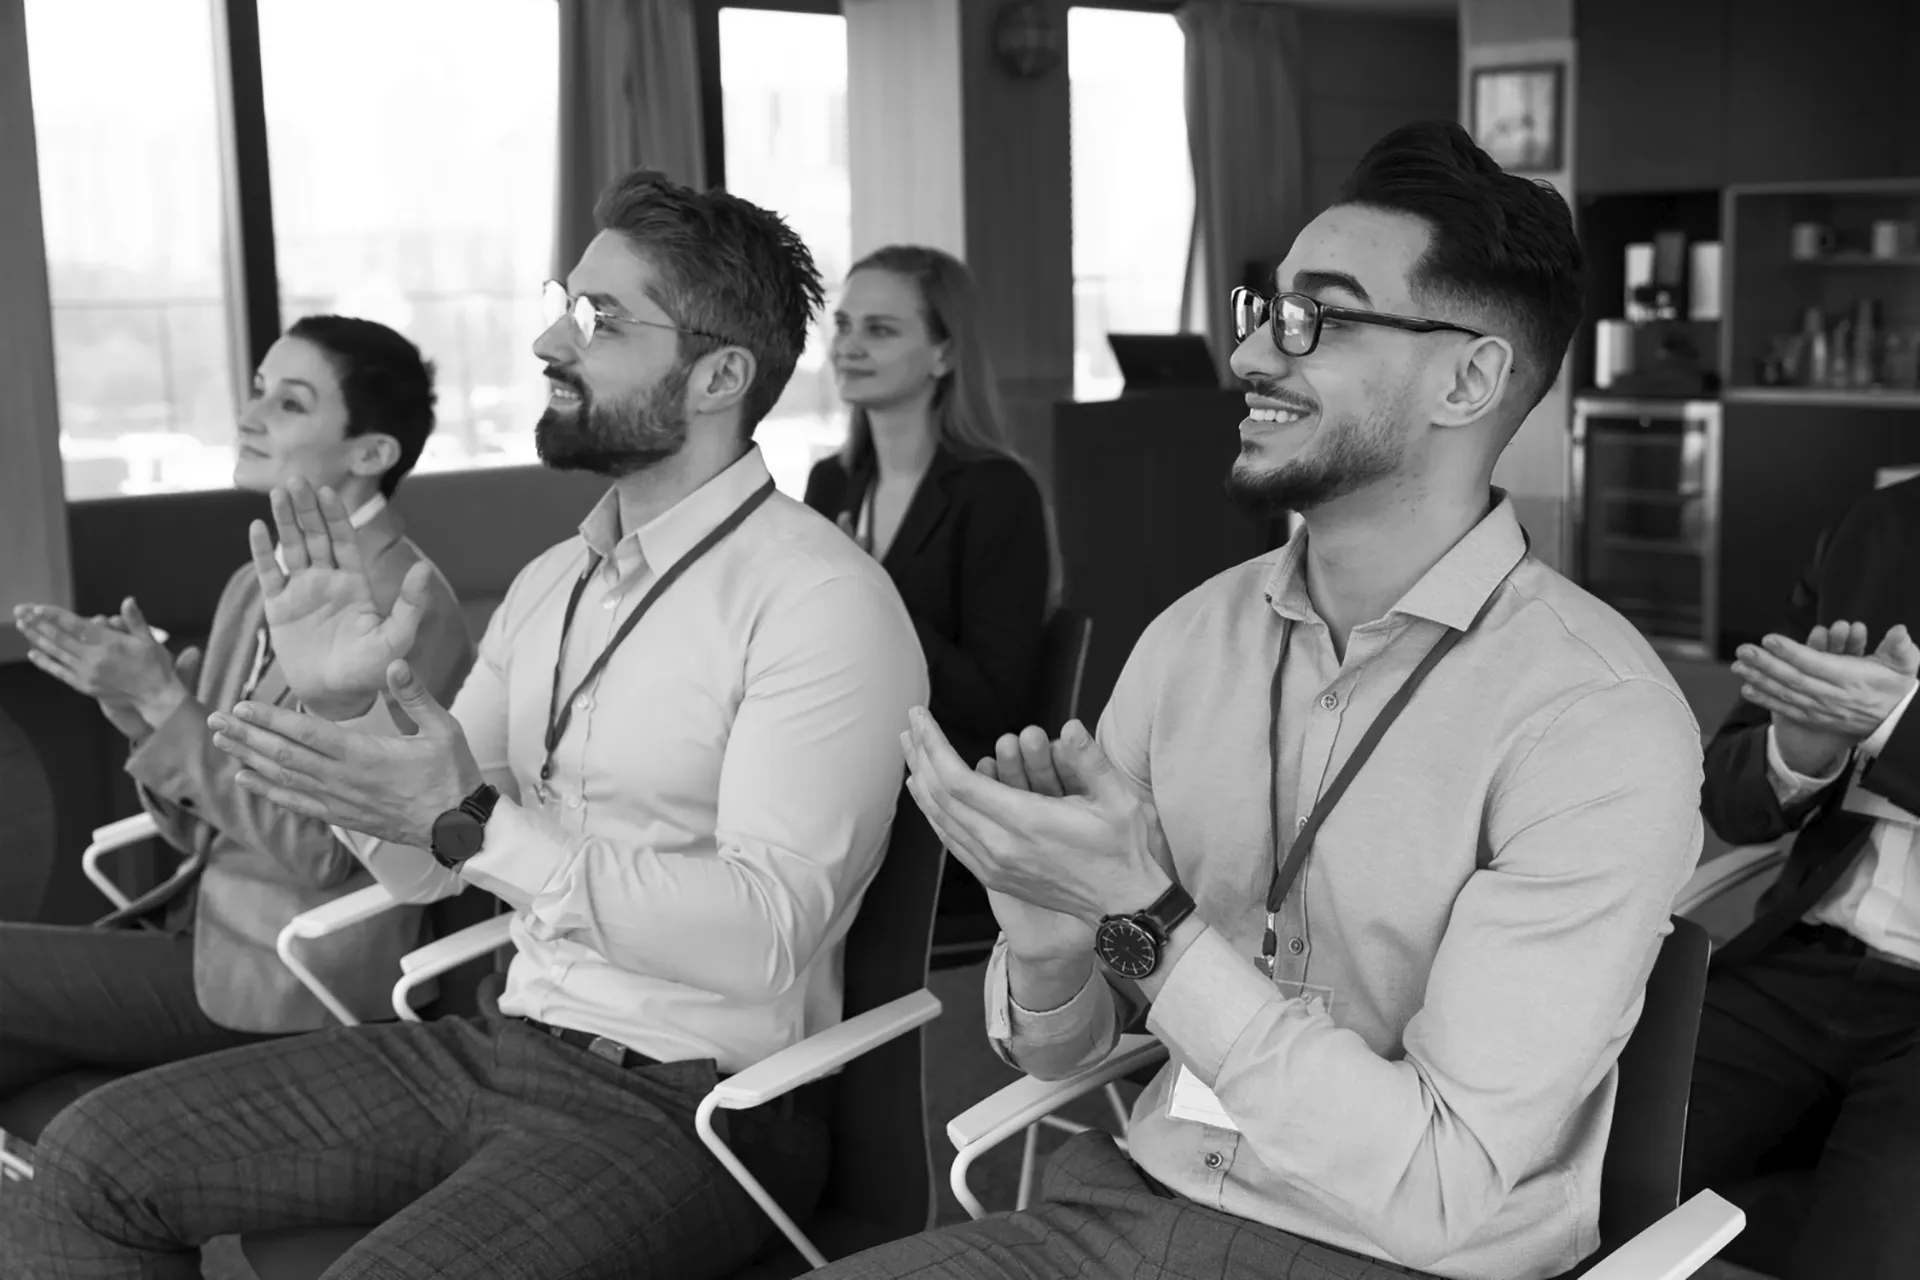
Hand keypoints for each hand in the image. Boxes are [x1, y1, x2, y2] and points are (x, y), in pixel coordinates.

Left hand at [13, 599, 195, 729]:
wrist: (154, 697)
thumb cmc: (154, 666)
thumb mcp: (148, 640)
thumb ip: (134, 620)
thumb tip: (128, 600)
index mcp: (109, 644)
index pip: (76, 626)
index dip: (56, 616)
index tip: (38, 608)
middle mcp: (93, 658)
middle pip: (60, 638)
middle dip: (39, 624)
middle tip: (22, 613)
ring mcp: (86, 673)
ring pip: (56, 653)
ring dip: (37, 639)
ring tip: (23, 627)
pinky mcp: (84, 685)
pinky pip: (60, 671)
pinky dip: (46, 662)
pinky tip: (34, 653)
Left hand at [206, 659, 481, 847]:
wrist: (457, 827)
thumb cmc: (452, 776)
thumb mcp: (443, 730)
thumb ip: (415, 697)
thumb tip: (395, 663)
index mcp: (365, 755)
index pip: (306, 734)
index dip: (271, 719)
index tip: (242, 706)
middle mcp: (343, 779)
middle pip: (284, 756)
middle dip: (247, 736)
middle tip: (216, 720)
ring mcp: (339, 800)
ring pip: (284, 779)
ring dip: (249, 759)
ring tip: (221, 743)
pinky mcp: (342, 816)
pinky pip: (296, 803)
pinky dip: (267, 791)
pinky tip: (246, 779)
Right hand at [253, 478, 430, 713]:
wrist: (337, 696)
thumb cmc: (372, 670)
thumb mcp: (396, 637)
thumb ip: (410, 604)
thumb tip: (424, 569)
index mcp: (355, 583)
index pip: (345, 541)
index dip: (335, 516)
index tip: (328, 491)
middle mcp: (327, 581)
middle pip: (315, 536)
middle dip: (307, 508)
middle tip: (296, 479)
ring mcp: (301, 592)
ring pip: (291, 547)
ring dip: (285, 520)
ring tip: (277, 492)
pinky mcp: (278, 608)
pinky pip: (269, 573)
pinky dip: (262, 551)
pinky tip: (256, 527)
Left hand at [902, 708, 1171, 929]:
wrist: (1125, 907)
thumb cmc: (1124, 851)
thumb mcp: (1118, 800)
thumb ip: (1091, 760)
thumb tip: (1070, 727)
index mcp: (1026, 823)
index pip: (959, 780)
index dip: (934, 745)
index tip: (921, 718)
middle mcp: (1001, 847)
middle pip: (941, 797)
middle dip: (921, 757)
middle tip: (909, 726)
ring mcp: (994, 866)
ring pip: (941, 821)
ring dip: (921, 784)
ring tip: (910, 754)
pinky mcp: (995, 877)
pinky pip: (952, 841)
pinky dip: (933, 813)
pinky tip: (927, 796)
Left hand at [1735, 622, 1919, 769]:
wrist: (1897, 723)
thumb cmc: (1897, 687)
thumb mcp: (1905, 665)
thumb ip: (1900, 648)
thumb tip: (1900, 632)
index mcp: (1850, 678)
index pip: (1815, 663)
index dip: (1791, 651)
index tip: (1769, 638)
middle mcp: (1832, 696)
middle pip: (1793, 678)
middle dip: (1765, 663)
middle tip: (1743, 649)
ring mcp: (1822, 710)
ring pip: (1786, 694)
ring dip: (1759, 680)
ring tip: (1738, 667)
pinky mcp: (1816, 719)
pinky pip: (1787, 709)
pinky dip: (1766, 700)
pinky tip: (1747, 689)